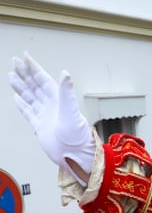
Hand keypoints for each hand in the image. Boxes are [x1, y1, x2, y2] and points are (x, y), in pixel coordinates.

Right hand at [9, 53, 94, 183]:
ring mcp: (45, 115)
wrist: (74, 155)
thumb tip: (65, 73)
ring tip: (12, 75)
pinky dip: (21, 103)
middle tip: (15, 61)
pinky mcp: (39, 125)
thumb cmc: (78, 136)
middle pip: (34, 85)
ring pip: (30, 96)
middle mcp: (51, 105)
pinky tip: (17, 97)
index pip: (43, 79)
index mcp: (58, 99)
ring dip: (21, 86)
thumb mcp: (71, 111)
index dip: (34, 68)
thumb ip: (66, 92)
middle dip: (25, 73)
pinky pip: (28, 111)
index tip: (25, 57)